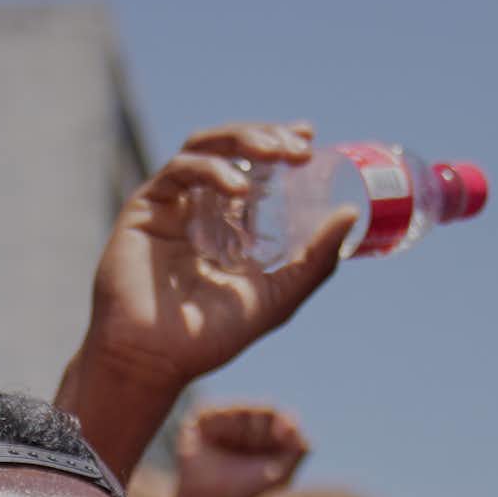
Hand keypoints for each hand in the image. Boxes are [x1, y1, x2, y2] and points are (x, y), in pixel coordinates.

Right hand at [79, 123, 347, 396]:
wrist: (156, 359)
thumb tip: (352, 214)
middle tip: (299, 148)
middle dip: (268, 137)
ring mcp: (173, 203)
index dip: (281, 141)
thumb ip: (315, 260)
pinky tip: (237, 189)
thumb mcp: (278, 297)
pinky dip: (211, 171)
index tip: (309, 137)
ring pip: (205, 146)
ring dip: (242, 140)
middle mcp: (201, 204)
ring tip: (275, 153)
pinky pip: (178, 171)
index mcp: (231, 220)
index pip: (256, 166)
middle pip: (233, 147)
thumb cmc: (211, 336)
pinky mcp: (146, 206)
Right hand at [173, 402, 309, 496]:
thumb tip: (304, 438)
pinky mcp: (202, 420)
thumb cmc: (242, 490)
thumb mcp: (279, 475)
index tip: (283, 433)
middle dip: (261, 432)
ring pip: (242, 410)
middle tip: (250, 450)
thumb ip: (296, 454)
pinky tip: (217, 442)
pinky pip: (219, 411)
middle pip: (263, 411)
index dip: (284, 423)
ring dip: (241, 431)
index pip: (281, 418)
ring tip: (232, 447)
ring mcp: (223, 421)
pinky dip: (223, 426)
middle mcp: (244, 425)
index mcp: (265, 436)